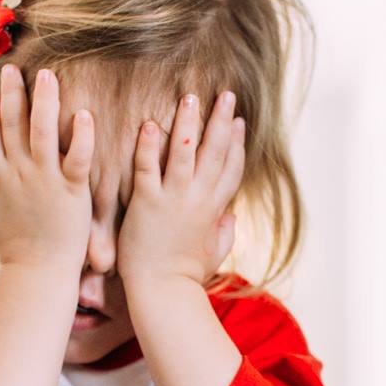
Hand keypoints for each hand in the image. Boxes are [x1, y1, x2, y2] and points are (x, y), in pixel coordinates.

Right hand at [0, 66, 94, 279]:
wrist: (38, 273)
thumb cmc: (12, 250)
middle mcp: (19, 174)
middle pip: (12, 125)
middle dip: (11, 94)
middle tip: (13, 69)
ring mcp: (45, 180)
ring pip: (42, 131)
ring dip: (44, 101)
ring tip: (47, 75)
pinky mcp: (71, 190)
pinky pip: (77, 157)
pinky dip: (81, 135)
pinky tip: (83, 113)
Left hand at [117, 90, 245, 289]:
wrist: (161, 292)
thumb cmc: (185, 276)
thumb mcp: (214, 253)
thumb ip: (224, 231)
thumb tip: (231, 217)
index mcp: (215, 209)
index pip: (232, 168)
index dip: (237, 142)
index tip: (238, 120)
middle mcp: (198, 199)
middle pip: (216, 152)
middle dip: (221, 121)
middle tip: (225, 93)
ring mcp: (173, 199)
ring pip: (185, 152)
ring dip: (189, 123)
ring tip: (190, 97)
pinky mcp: (147, 203)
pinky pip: (148, 167)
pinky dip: (149, 145)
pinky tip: (148, 123)